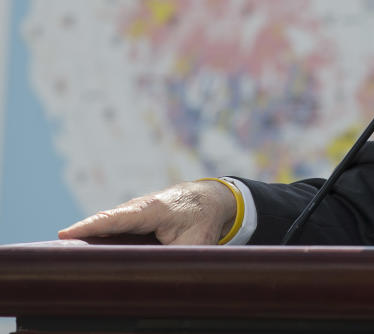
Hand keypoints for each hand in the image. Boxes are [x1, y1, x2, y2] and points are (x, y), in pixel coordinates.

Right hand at [58, 180, 236, 244]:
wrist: (212, 198)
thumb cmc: (203, 220)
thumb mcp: (196, 243)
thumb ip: (175, 260)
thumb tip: (157, 280)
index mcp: (154, 209)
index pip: (117, 218)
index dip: (91, 226)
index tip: (65, 234)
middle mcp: (140, 206)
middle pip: (105, 222)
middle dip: (80, 234)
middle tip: (54, 252)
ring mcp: (135, 209)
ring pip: (107, 225)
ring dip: (87, 237)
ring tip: (63, 256)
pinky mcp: (134, 217)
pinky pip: (112, 227)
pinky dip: (98, 236)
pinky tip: (84, 254)